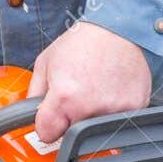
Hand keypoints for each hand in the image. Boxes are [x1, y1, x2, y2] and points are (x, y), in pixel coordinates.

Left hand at [28, 22, 152, 143]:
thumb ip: (33, 93)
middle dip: (71, 118)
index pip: (47, 134)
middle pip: (72, 133)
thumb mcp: (45, 62)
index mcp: (64, 97)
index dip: (47, 125)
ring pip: (95, 130)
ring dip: (93, 115)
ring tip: (95, 89)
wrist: (119, 27)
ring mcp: (114, 109)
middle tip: (78, 93)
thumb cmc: (82, 42)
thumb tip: (29, 116)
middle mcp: (89, 107)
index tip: (53, 116)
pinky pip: (117, 121)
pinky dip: (113, 109)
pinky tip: (110, 90)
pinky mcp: (134, 107)